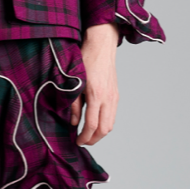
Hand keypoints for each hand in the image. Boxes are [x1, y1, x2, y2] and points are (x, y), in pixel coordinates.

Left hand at [70, 23, 119, 144]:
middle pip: (104, 129)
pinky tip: (95, 123)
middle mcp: (108, 98)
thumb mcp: (73, 82)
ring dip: (100, 133)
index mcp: (96, 95)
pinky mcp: (116, 95)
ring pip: (111, 124)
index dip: (84, 137)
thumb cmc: (85, 60)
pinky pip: (112, 116)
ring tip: (88, 135)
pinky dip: (104, 124)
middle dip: (93, 139)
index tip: (76, 141)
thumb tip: (74, 123)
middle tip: (82, 141)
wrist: (101, 46)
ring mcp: (114, 97)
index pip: (92, 125)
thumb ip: (73, 104)